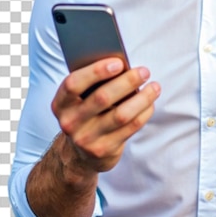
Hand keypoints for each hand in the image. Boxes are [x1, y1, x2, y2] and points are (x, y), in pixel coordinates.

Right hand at [51, 58, 160, 175]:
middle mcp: (70, 122)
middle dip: (127, 82)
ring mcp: (86, 139)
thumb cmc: (86, 112)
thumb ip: (94, 83)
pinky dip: (144, 112)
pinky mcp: (103, 150)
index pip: (74, 84)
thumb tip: (124, 66)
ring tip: (154, 86)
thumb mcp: (81, 99)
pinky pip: (130, 128)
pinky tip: (151, 103)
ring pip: (121, 114)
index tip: (119, 62)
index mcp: (61, 103)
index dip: (96, 71)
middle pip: (102, 98)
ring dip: (142, 98)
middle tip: (144, 71)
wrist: (79, 153)